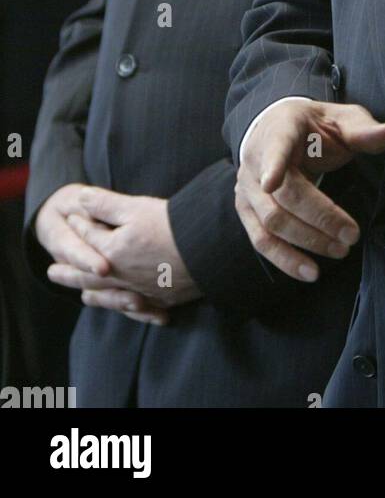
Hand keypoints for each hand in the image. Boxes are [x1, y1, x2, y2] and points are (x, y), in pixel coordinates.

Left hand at [45, 188, 201, 320]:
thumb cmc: (172, 225)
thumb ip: (105, 205)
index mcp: (112, 253)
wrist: (209, 250)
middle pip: (90, 275)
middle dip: (70, 272)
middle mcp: (123, 276)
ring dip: (94, 294)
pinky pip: (138, 308)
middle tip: (52, 273)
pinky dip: (126, 308)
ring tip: (83, 295)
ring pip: (110, 295)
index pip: (90, 237)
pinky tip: (128, 307)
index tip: (70, 218)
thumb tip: (81, 198)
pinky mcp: (163, 298)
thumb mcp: (135, 208)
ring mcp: (143, 291)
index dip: (80, 225)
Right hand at [235, 100, 384, 281]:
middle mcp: (256, 160)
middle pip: (284, 196)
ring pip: (271, 223)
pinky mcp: (246, 211)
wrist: (277, 129)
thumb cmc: (313, 126)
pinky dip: (285, 259)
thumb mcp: (340, 119)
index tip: (271, 183)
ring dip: (307, 242)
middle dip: (320, 218)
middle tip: (352, 235)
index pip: (276, 146)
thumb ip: (364, 130)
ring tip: (340, 251)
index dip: (273, 165)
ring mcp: (247, 188)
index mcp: (280, 129)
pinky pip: (261, 241)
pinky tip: (310, 272)